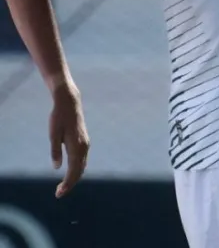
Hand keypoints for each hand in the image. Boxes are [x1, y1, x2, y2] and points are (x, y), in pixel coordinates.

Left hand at [49, 81, 88, 197]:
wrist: (70, 103)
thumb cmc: (59, 118)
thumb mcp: (53, 135)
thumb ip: (55, 151)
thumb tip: (56, 168)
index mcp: (76, 147)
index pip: (73, 171)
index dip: (67, 184)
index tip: (59, 193)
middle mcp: (84, 147)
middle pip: (79, 171)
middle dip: (70, 184)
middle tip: (59, 193)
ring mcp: (86, 144)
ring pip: (82, 166)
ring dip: (74, 177)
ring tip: (63, 186)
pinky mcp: (84, 141)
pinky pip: (83, 160)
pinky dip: (77, 169)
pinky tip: (71, 172)